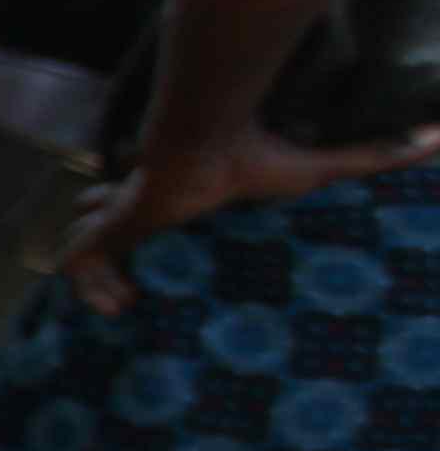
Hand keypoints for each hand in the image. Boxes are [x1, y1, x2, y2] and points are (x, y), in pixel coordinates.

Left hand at [64, 125, 439, 310]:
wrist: (206, 143)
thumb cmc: (256, 158)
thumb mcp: (321, 171)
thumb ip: (374, 158)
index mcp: (182, 198)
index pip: (157, 213)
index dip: (156, 240)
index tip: (171, 278)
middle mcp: (145, 204)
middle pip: (108, 224)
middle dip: (116, 253)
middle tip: (140, 298)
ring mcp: (119, 214)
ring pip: (83, 240)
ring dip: (98, 273)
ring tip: (127, 304)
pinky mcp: (104, 226)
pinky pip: (76, 262)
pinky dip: (90, 287)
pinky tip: (119, 307)